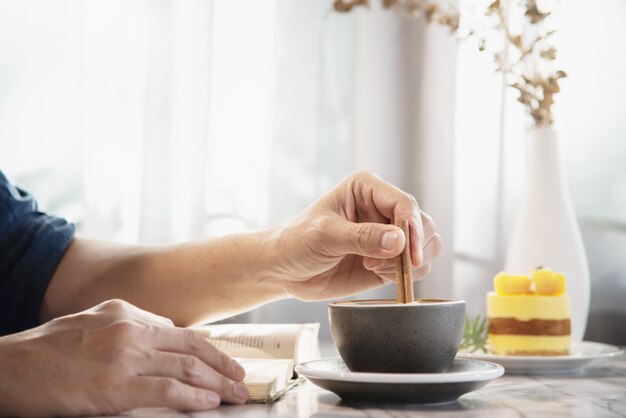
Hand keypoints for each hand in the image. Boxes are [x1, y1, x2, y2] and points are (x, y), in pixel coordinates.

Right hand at [0, 299, 247, 416]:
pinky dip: (192, 397)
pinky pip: (166, 391)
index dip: (208, 349)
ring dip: (215, 383)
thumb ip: (128, 323)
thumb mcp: (91, 321)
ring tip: (234, 394)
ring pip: (185, 368)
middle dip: (221, 365)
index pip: (179, 332)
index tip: (224, 361)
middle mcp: (131, 329)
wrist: (10, 368)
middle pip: (191, 348)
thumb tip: (164, 330)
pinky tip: (208, 403)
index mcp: (126, 313)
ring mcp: (125, 356)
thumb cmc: (47, 348)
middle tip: (241, 379)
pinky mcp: (115, 386)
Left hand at [273, 171, 441, 300]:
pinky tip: (378, 273)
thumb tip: (399, 241)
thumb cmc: (297, 242)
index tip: (410, 254)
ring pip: (428, 245)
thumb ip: (362, 237)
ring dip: (411, 263)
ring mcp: (389, 234)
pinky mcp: (390, 259)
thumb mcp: (325, 236)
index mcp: (367, 188)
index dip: (413, 228)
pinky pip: (417, 267)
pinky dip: (407, 275)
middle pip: (424, 224)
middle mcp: (382, 208)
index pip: (404, 203)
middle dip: (414, 248)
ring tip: (376, 267)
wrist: (284, 270)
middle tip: (383, 264)